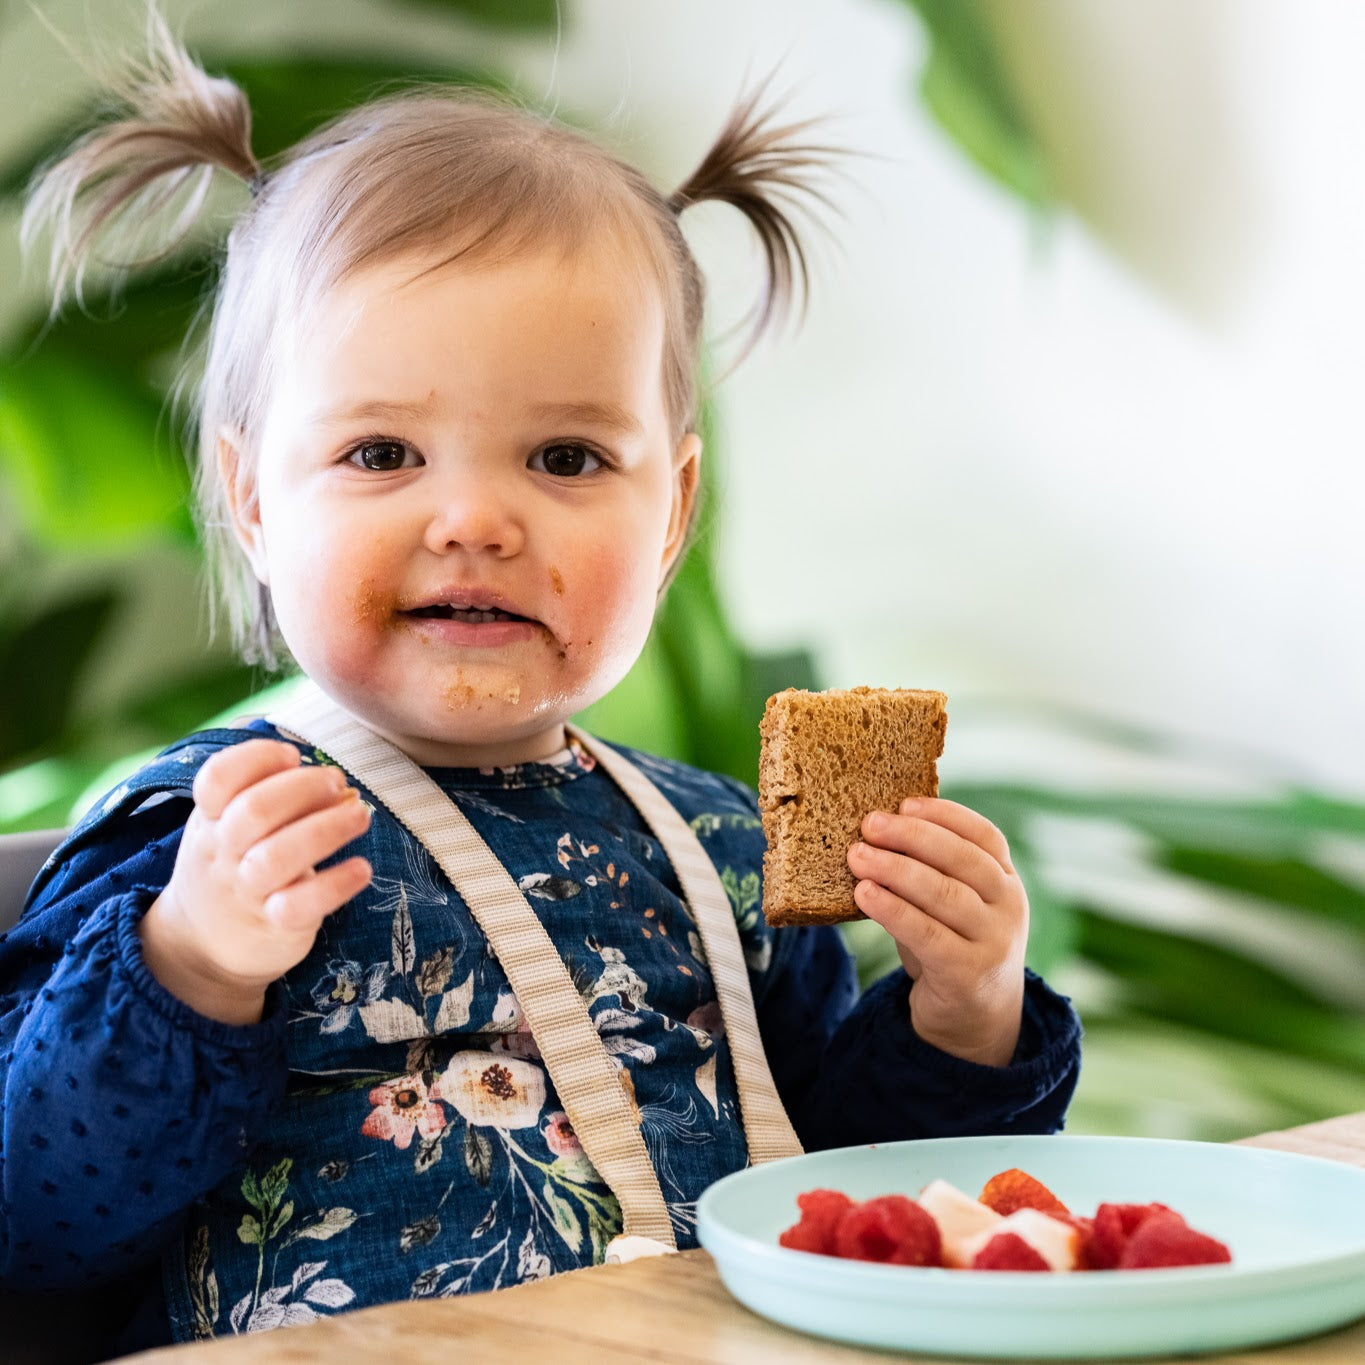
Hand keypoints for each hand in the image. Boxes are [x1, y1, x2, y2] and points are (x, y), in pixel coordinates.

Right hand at [139, 739, 372, 1024]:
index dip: (257, 757)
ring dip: (326, 830)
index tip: (292, 756)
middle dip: (303, 788)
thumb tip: (336, 783)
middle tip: (337, 783)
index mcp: (212, 817)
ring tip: (360, 816)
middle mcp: (224, 851)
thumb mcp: (232, 825)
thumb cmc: (233, 865)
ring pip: (277, 857)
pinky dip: (335, 885)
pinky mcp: (273, 925)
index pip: (218, 778)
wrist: (201, 945)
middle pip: (254, 811)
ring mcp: (247, 890)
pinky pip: (300, 906)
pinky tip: (362, 869)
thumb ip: (276, 797)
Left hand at [846, 798, 1026, 1066]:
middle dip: (912, 837)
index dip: (946, 816)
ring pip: (943, 893)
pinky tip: (865, 894)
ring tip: (857, 855)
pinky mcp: (968, 973)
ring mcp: (994, 941)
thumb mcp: (951, 905)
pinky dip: (893, 909)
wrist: (974, 1022)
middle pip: (962, 859)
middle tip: (869, 824)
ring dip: (895, 870)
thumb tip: (876, 832)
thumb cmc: (952, 946)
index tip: (905, 803)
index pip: (985, 836)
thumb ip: (929, 871)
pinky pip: (926, 933)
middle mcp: (1009, 907)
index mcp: (1007, 881)